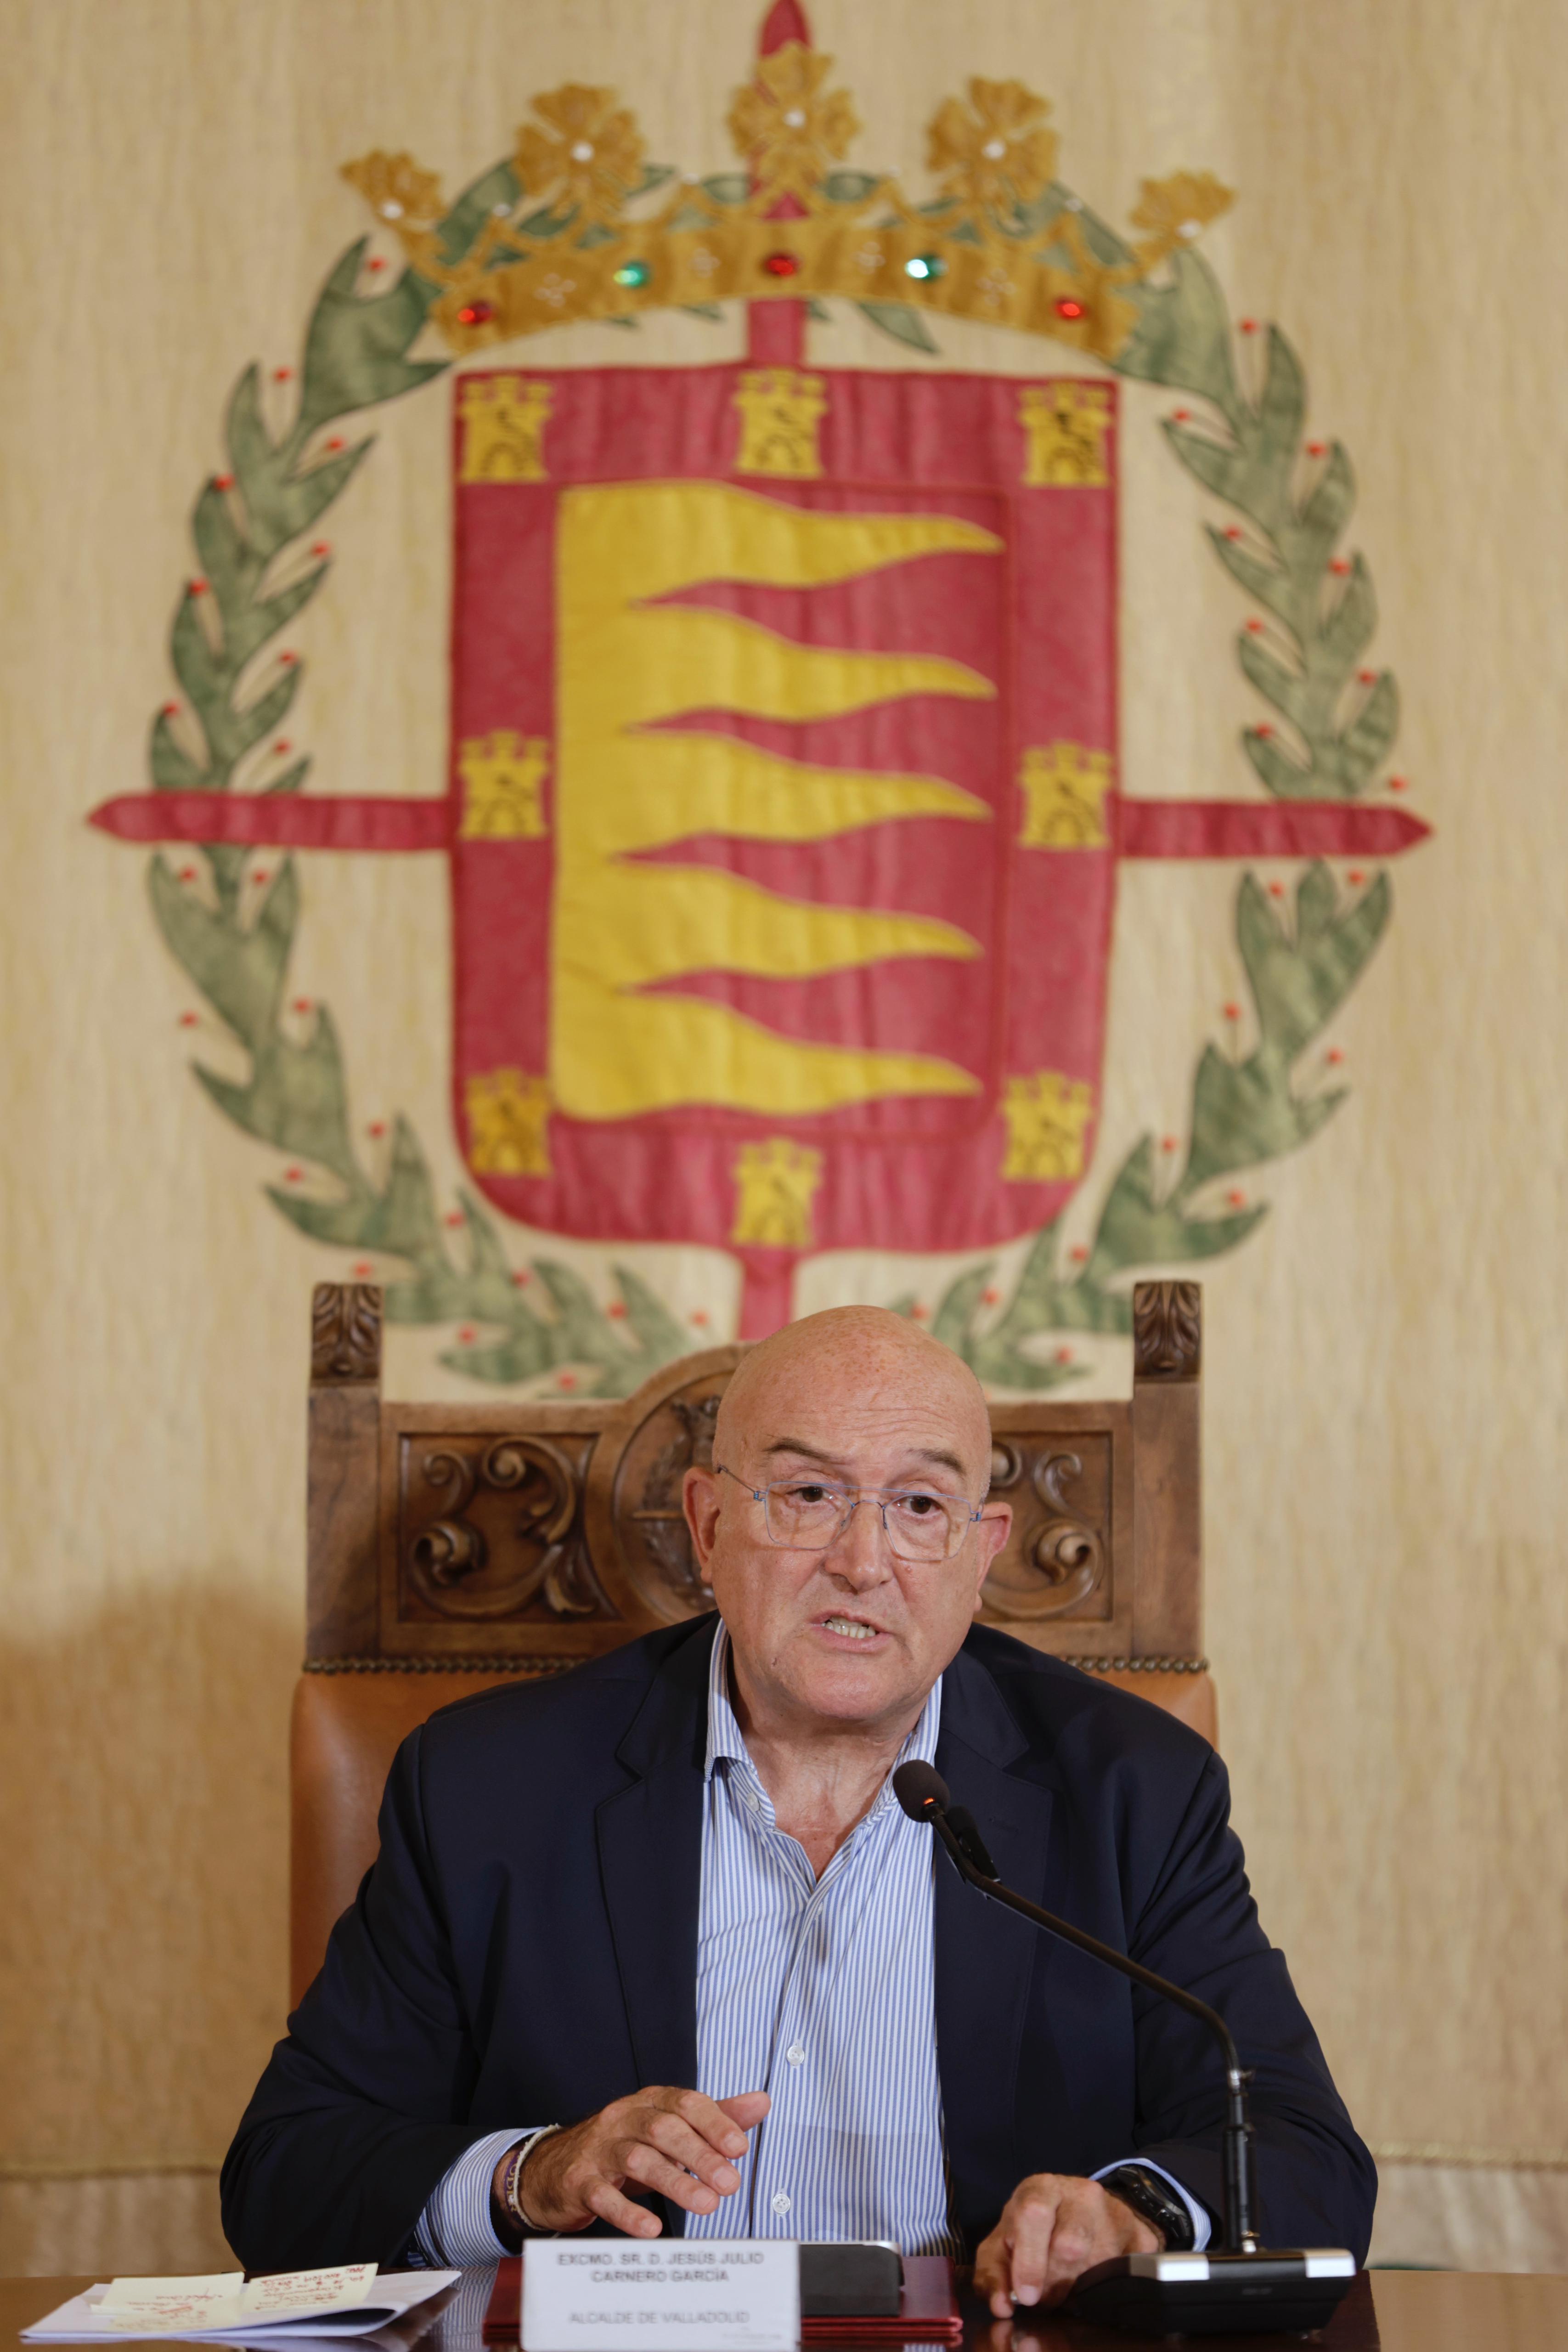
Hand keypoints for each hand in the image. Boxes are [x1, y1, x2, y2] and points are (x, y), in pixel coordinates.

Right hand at [504, 2088, 770, 2236]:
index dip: (714, 2123)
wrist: (555, 2167)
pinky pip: (603, 2195)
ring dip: (675, 2182)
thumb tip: (761, 2102)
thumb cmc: (622, 2145)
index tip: (739, 2148)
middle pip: (664, 2129)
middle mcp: (623, 2118)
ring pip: (638, 2159)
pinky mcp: (580, 2181)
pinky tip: (651, 2228)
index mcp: (649, 2102)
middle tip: (729, 2183)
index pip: (685, 2103)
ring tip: (706, 2205)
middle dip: (700, 2155)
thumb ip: (715, 2116)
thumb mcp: (668, 2126)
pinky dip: (628, 2212)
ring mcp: (599, 2149)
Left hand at [973, 2174, 1160, 2313]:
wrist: (1083, 2214)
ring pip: (1100, 2263)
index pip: (1034, 2213)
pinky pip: (1129, 2273)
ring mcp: (1116, 2212)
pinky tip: (1097, 2281)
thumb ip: (993, 2274)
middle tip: (1046, 2296)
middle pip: (1070, 2243)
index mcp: (1041, 2188)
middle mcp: (1081, 2193)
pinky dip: (1111, 2288)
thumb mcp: (1002, 2246)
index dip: (1030, 2258)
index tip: (1026, 2295)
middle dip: (1055, 2281)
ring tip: (1069, 2285)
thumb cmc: (1033, 2231)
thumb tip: (1001, 2305)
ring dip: (1080, 2287)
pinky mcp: (1141, 2237)